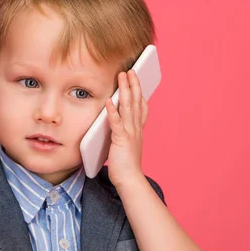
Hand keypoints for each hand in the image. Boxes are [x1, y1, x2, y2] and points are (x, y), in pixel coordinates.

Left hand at [105, 70, 147, 188]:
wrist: (129, 180)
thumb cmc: (125, 165)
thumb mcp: (125, 145)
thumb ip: (121, 133)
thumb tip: (115, 125)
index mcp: (137, 130)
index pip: (141, 107)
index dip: (140, 92)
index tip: (137, 79)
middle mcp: (135, 129)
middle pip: (136, 102)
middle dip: (133, 84)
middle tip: (131, 70)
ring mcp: (129, 133)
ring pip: (128, 107)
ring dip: (125, 90)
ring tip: (123, 76)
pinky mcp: (121, 139)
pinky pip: (116, 122)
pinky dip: (113, 111)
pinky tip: (109, 100)